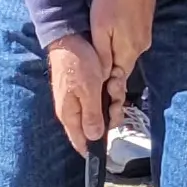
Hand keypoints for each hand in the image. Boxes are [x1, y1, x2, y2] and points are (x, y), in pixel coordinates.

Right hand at [45, 33, 114, 152]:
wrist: (70, 37)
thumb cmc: (77, 63)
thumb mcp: (88, 90)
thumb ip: (92, 115)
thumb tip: (95, 138)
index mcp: (70, 114)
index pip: (80, 141)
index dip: (95, 148)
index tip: (109, 149)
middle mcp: (75, 109)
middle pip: (97, 127)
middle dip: (111, 116)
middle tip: (116, 102)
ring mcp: (82, 98)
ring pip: (103, 110)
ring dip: (114, 99)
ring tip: (114, 83)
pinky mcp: (89, 88)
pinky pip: (104, 97)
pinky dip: (112, 90)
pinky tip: (114, 78)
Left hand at [86, 0, 156, 108]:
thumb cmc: (114, 0)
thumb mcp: (100, 29)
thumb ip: (102, 56)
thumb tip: (101, 77)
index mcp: (128, 52)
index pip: (119, 81)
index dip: (110, 92)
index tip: (104, 105)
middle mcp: (139, 48)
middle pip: (122, 70)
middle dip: (112, 80)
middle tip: (100, 91)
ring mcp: (144, 38)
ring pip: (126, 58)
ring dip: (115, 63)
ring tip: (102, 67)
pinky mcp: (144, 29)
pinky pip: (130, 47)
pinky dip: (120, 50)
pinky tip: (112, 44)